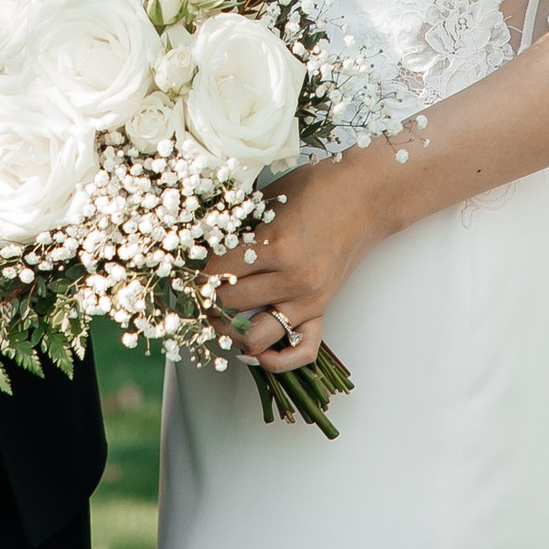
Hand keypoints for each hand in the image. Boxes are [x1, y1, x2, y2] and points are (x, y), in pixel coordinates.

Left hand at [205, 149, 389, 372]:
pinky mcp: (323, 310)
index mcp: (275, 245)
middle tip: (192, 292)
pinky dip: (276, 360)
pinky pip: (301, 352)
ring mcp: (309, 299)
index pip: (216, 273)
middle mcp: (292, 279)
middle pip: (228, 306)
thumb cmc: (315, 187)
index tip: (183, 270)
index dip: (193, 273)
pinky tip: (254, 351)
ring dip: (230, 332)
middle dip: (204, 301)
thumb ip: (238, 226)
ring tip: (217, 317)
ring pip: (254, 338)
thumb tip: (199, 246)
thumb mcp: (268, 198)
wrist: (365, 195)